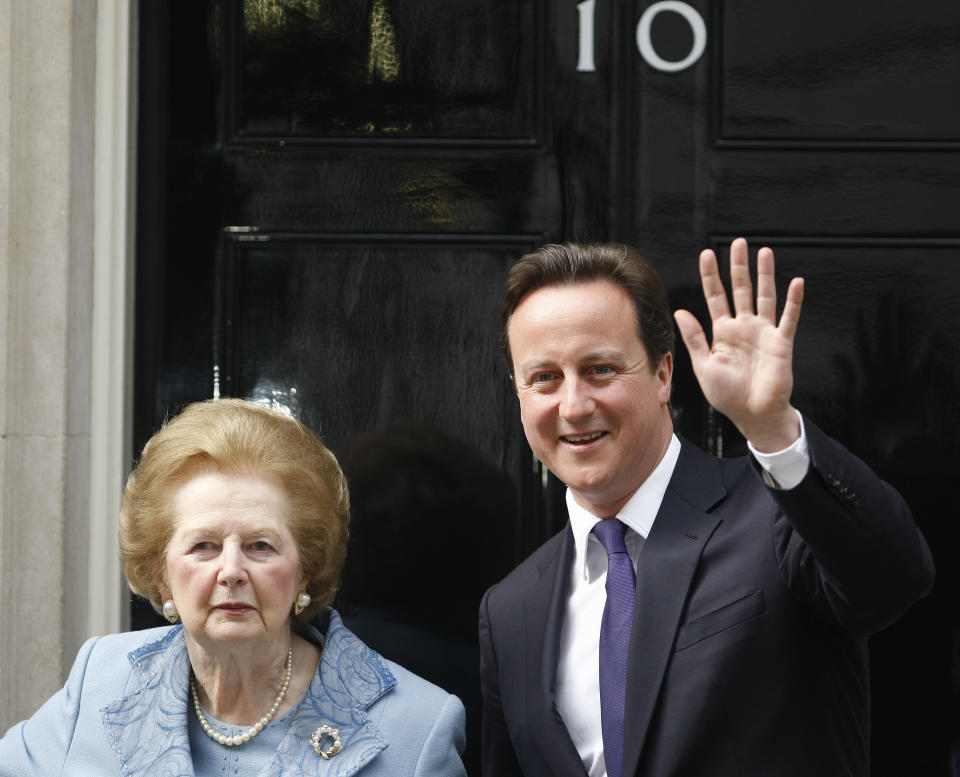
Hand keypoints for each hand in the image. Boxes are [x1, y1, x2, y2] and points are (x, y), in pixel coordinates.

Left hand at [673, 238, 803, 451]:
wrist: (753, 415)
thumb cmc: (728, 395)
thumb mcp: (704, 366)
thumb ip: (694, 338)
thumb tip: (680, 312)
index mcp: (723, 332)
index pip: (715, 297)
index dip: (711, 276)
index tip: (707, 254)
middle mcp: (744, 327)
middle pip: (741, 289)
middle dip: (738, 266)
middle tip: (738, 243)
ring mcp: (763, 333)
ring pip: (764, 297)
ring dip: (765, 275)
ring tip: (764, 253)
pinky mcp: (781, 343)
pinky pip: (788, 318)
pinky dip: (793, 301)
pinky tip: (796, 283)